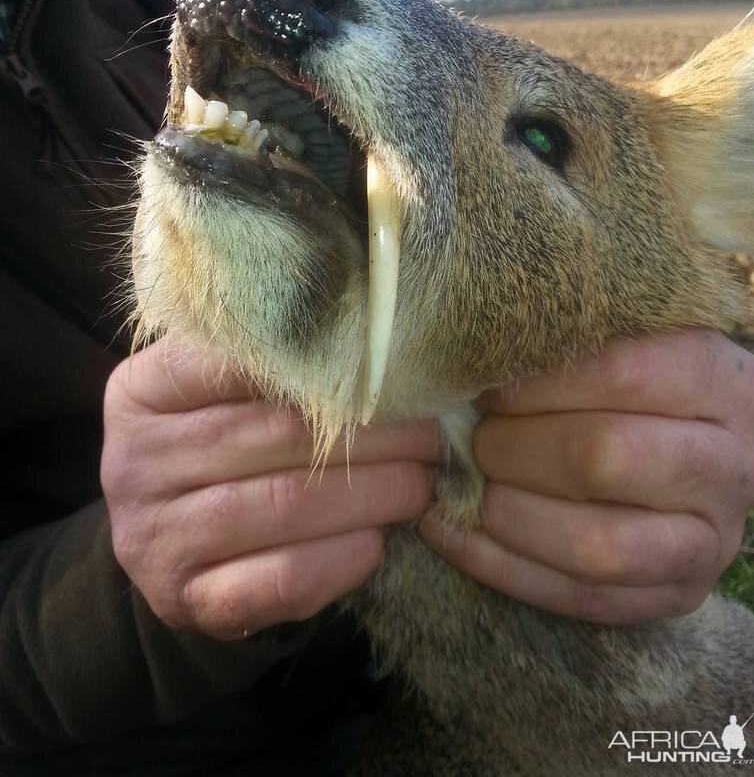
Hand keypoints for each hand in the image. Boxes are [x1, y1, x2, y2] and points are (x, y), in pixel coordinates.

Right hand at [102, 338, 437, 639]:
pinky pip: (280, 580)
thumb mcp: (217, 392)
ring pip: (285, 507)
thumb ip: (267, 364)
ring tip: (419, 484)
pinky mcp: (185, 600)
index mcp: (141, 393)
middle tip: (429, 435)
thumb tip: (375, 344)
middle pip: (275, 437)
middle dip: (371, 436)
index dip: (325, 368)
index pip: (236, 363)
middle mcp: (134, 463)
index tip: (390, 373)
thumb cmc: (216, 446)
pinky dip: (341, 561)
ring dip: (372, 495)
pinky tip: (377, 542)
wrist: (171, 541)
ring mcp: (153, 538)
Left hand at [419, 329, 753, 624]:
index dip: (537, 383)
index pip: (621, 374)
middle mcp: (730, 464)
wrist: (706, 447)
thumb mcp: (632, 338)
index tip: (490, 384)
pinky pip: (580, 599)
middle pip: (604, 458)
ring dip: (507, 513)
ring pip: (595, 546)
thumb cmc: (647, 380)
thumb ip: (565, 342)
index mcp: (720, 380)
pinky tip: (451, 531)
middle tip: (480, 435)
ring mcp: (709, 541)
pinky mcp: (677, 595)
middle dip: (515, 447)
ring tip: (469, 483)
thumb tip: (459, 362)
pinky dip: (500, 566)